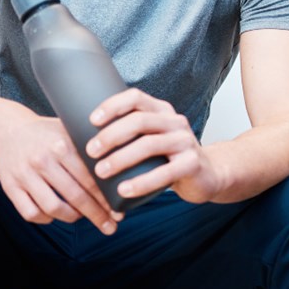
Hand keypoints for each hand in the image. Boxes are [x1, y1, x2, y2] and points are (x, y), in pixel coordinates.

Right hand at [0, 111, 117, 234]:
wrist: (6, 129)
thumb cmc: (46, 133)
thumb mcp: (68, 129)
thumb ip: (91, 146)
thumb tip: (124, 165)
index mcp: (61, 145)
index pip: (90, 177)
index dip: (106, 198)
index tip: (119, 211)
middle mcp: (42, 160)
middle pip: (75, 196)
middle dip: (97, 215)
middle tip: (111, 226)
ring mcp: (24, 175)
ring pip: (53, 208)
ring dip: (72, 217)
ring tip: (82, 217)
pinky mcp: (10, 187)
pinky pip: (31, 213)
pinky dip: (46, 219)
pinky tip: (56, 215)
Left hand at [87, 87, 222, 204]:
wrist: (207, 176)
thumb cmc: (168, 158)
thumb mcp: (152, 139)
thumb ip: (130, 134)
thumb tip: (82, 135)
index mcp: (162, 111)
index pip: (135, 98)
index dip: (112, 105)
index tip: (91, 120)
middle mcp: (175, 122)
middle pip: (139, 120)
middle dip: (111, 135)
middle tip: (89, 151)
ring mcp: (186, 142)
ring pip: (149, 145)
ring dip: (121, 158)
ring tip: (100, 172)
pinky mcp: (192, 164)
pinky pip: (165, 173)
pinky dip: (141, 182)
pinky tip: (123, 190)